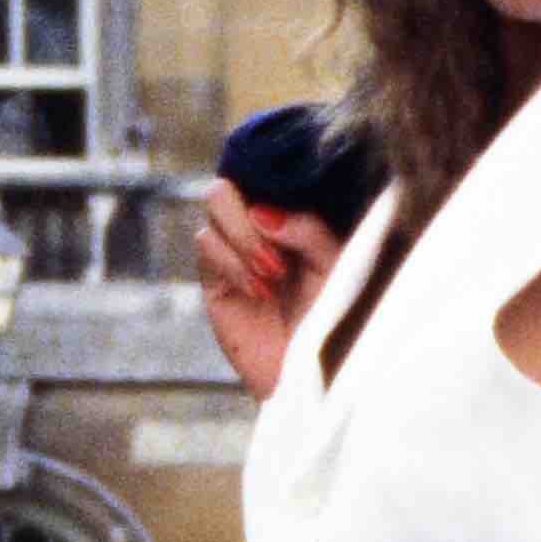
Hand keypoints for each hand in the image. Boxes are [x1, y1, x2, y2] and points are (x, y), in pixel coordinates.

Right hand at [190, 182, 341, 400]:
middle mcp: (256, 226)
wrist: (312, 369)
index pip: (261, 171)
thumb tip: (264, 210)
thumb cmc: (330, 315)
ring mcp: (232, 250)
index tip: (289, 203)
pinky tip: (260, 291)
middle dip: (250, 211)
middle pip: (229, 181)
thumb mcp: (333, 264)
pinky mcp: (214, 279)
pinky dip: (234, 261)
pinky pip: (207, 243)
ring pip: (215, 203)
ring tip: (274, 274)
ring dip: (246, 237)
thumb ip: (307, 229)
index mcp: (287, 214)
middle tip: (278, 253)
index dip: (265, 173)